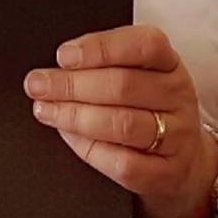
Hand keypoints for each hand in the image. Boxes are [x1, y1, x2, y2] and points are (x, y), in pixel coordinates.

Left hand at [24, 25, 217, 217]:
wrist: (180, 158)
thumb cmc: (143, 103)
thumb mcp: (132, 71)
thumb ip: (99, 63)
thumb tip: (54, 67)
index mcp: (167, 62)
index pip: (143, 44)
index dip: (100, 48)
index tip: (63, 55)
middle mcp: (177, 96)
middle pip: (122, 85)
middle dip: (71, 84)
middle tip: (38, 84)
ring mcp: (177, 136)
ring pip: (121, 124)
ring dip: (74, 115)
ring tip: (45, 109)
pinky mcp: (167, 173)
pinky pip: (123, 162)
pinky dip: (88, 148)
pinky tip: (68, 135)